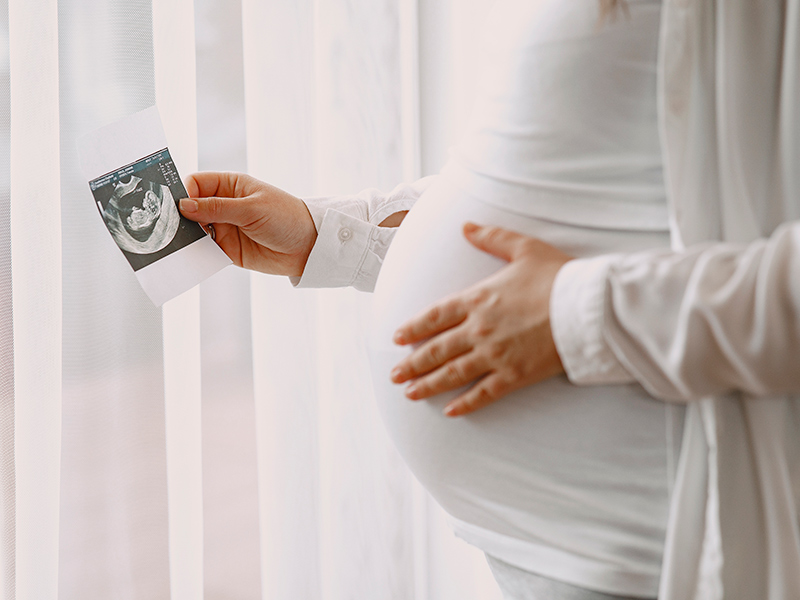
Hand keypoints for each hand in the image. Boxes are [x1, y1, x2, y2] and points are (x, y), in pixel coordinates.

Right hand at [179, 172, 316, 276]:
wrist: (308, 247)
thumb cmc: (287, 218)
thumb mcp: (252, 209)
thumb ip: (217, 208)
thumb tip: (184, 206)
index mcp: (230, 185)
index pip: (196, 183)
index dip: (183, 193)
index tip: (176, 206)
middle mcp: (224, 205)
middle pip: (190, 208)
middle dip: (180, 217)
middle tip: (169, 227)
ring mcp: (224, 228)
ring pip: (194, 230)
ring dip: (186, 237)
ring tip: (177, 245)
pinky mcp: (227, 249)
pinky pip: (205, 251)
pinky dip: (196, 254)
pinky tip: (190, 257)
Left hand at [390, 223, 571, 416]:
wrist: (588, 307)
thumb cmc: (558, 276)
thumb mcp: (523, 248)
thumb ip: (491, 237)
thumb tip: (466, 226)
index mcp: (478, 299)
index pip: (435, 316)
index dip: (413, 328)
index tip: (397, 338)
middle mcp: (479, 329)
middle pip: (437, 349)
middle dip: (412, 363)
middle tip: (395, 374)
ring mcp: (495, 354)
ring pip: (453, 373)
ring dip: (428, 384)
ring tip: (409, 393)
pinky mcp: (514, 375)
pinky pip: (483, 393)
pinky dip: (465, 404)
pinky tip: (450, 411)